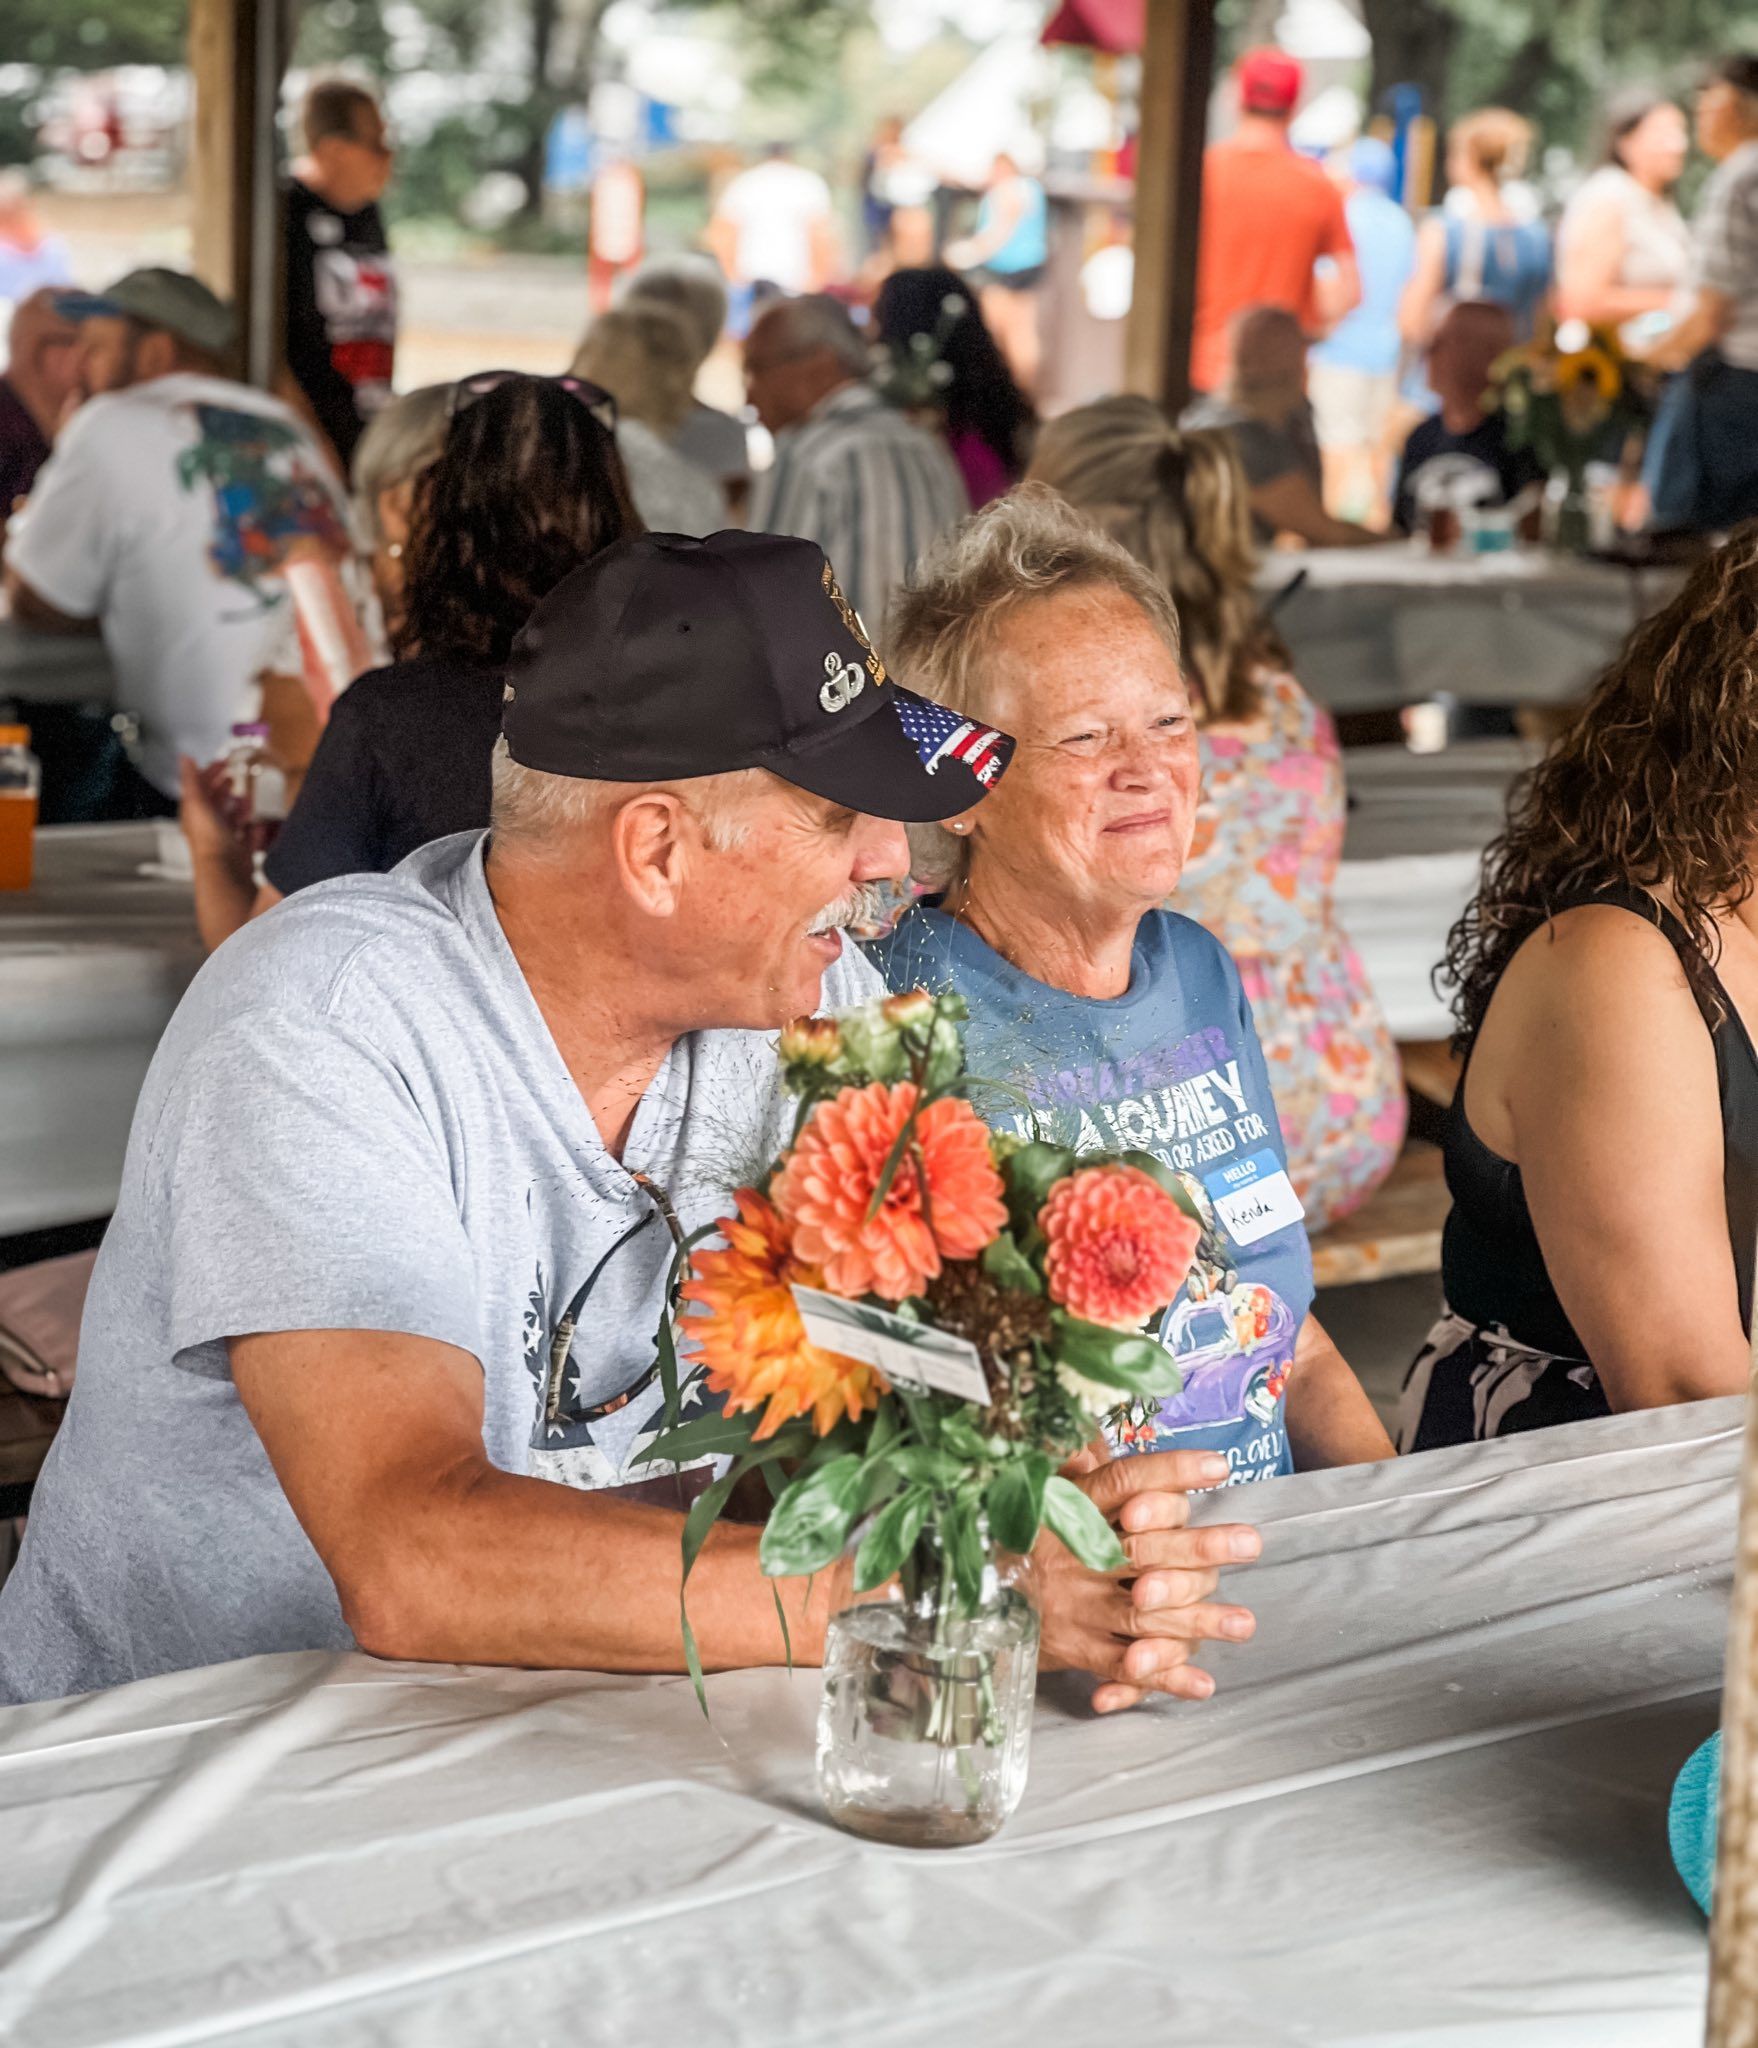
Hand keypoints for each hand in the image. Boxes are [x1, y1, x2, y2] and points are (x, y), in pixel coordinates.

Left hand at [178, 755, 250, 876]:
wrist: (224, 871)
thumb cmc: (209, 836)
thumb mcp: (197, 802)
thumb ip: (192, 780)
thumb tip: (185, 757)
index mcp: (195, 814)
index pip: (200, 788)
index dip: (210, 773)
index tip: (223, 762)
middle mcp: (208, 827)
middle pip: (215, 803)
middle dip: (223, 788)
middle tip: (234, 776)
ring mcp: (224, 840)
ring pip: (231, 819)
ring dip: (239, 807)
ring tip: (248, 797)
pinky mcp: (239, 853)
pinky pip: (247, 837)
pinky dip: (252, 829)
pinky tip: (259, 824)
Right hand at [1035, 1444, 1260, 1714]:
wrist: (960, 1597)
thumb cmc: (1013, 1538)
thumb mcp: (1033, 1493)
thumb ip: (1068, 1465)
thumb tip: (1092, 1434)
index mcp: (1066, 1508)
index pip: (1124, 1481)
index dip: (1171, 1471)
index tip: (1217, 1466)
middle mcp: (1072, 1555)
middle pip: (1143, 1549)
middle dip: (1200, 1548)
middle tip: (1249, 1543)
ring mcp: (1073, 1605)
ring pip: (1143, 1614)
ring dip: (1197, 1620)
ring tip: (1242, 1622)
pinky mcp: (1071, 1648)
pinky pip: (1123, 1666)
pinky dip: (1163, 1677)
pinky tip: (1201, 1682)